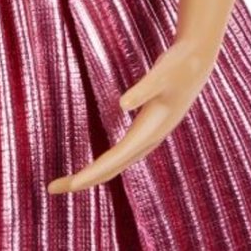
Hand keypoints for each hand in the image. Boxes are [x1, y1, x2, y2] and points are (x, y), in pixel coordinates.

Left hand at [48, 34, 218, 193]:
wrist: (197, 62)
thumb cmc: (178, 65)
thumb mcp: (161, 73)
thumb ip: (143, 88)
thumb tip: (122, 104)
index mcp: (151, 130)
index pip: (116, 158)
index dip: (93, 173)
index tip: (73, 185)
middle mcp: (150, 139)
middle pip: (113, 167)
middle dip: (85, 179)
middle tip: (53, 188)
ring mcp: (149, 136)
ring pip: (118, 163)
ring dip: (94, 174)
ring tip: (69, 183)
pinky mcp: (148, 129)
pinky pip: (123, 153)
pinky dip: (107, 163)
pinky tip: (97, 166)